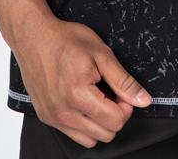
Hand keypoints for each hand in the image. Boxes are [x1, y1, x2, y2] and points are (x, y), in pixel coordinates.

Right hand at [12, 13, 152, 146]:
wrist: (34, 36)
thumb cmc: (65, 40)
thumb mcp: (101, 53)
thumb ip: (123, 80)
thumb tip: (143, 100)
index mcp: (78, 95)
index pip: (116, 121)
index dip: (126, 105)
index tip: (120, 89)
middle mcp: (63, 113)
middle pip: (106, 134)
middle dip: (114, 114)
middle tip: (109, 91)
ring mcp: (53, 118)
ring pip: (91, 140)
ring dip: (99, 123)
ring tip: (95, 97)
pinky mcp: (46, 118)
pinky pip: (74, 135)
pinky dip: (84, 124)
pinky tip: (82, 101)